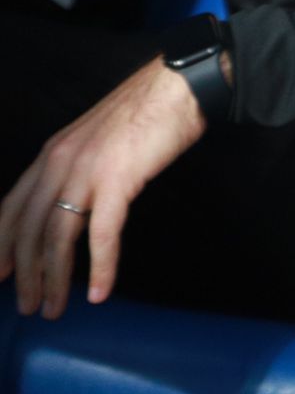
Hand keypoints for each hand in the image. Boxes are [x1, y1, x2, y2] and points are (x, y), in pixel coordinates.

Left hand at [0, 59, 205, 316]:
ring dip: (53, 279)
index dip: (1, 244)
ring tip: (53, 308)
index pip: (12, 208)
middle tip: (26, 307)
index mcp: (51, 153)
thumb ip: (77, 167)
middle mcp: (59, 163)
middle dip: (23, 274)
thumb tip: (74, 200)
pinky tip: (100, 290)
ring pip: (57, 237)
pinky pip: (103, 234)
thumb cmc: (145, 111)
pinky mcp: (119, 180)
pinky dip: (100, 266)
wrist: (178, 86)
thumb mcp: (95, 139)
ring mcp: (87, 172)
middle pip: (29, 230)